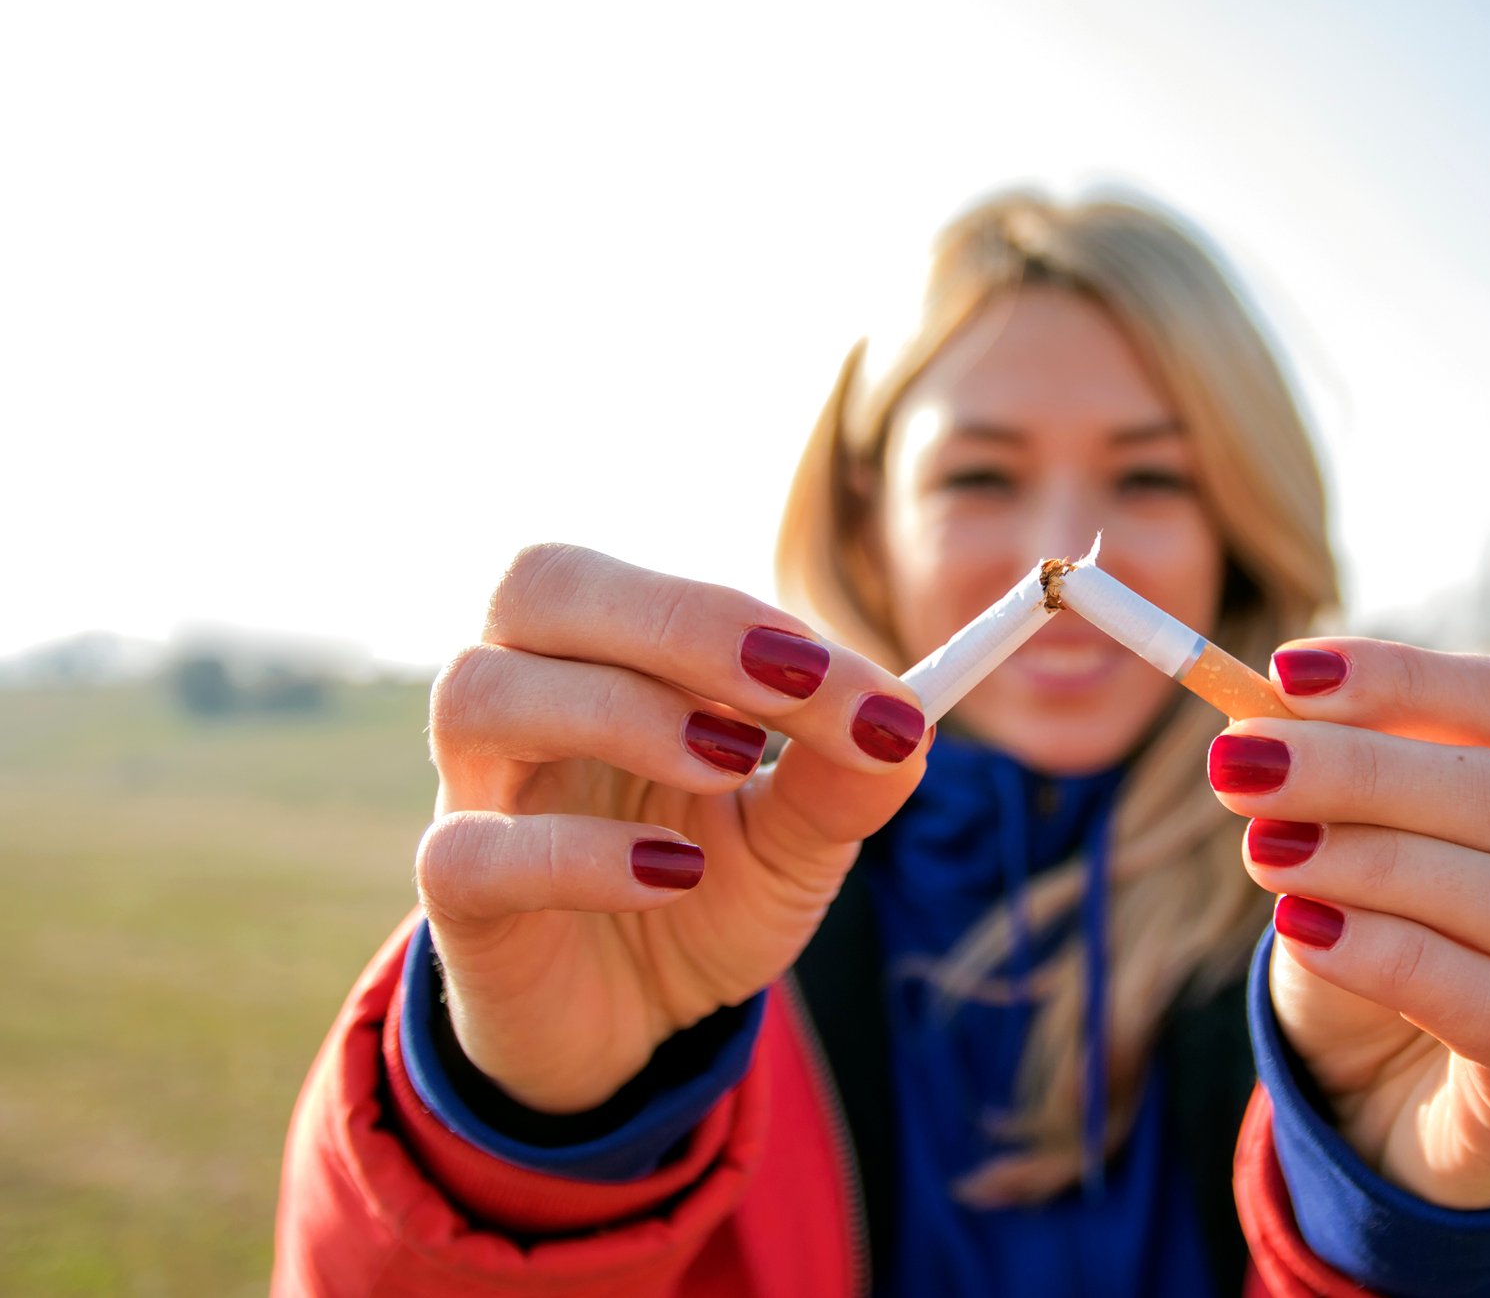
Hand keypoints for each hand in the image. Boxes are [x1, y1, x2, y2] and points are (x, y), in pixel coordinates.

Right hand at [414, 544, 930, 1113]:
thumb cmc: (697, 893)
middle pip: (536, 585)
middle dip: (676, 619)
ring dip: (618, 709)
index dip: (754, 620)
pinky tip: (671, 875)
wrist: (626, 1028)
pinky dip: (576, 854)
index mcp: (605, 658)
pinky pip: (472, 850)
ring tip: (727, 766)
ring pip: (481, 692)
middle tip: (790, 681)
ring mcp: (476, 792)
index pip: (655, 592)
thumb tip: (907, 725)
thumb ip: (843, 782)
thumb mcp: (794, 841)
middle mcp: (523, 698)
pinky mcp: (458, 900)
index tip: (866, 688)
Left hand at [1211, 640, 1489, 1208]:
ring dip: (1376, 862)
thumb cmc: (1389, 942)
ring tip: (1262, 850)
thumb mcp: (1365, 838)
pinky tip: (1304, 928)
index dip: (1408, 680)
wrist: (1385, 1103)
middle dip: (1366, 771)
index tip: (1285, 670)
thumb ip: (1345, 763)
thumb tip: (1280, 690)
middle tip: (1242, 763)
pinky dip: (1390, 957)